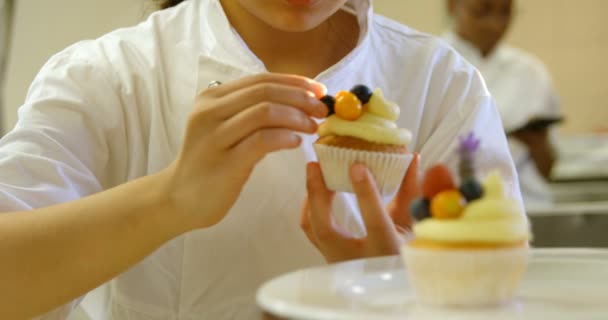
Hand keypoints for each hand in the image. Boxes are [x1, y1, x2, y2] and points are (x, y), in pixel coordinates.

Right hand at [163, 74, 326, 230]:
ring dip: (296, 116)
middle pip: (265, 92)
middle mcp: (210, 111)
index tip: (318, 90)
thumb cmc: (210, 163)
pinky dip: (285, 137)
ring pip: (265, 112)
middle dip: (300, 97)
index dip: (294, 82)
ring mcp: (215, 136)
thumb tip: (296, 102)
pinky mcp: (224, 162)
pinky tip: (297, 142)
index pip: (260, 79)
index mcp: (212, 98)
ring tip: (313, 127)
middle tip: (322, 110)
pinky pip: (261, 141)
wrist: (179, 199)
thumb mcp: (226, 129)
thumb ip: (250, 113)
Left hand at [301, 154, 419, 262]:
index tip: (357, 167)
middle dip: (318, 193)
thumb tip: (411, 158)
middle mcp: (357, 259)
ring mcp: (338, 260)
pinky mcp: (327, 255)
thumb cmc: (403, 252)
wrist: (390, 283)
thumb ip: (410, 193)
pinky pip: (310, 230)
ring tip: (314, 172)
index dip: (366, 193)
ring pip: (312, 229)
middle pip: (326, 228)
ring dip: (311, 197)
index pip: (375, 221)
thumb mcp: (411, 225)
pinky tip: (314, 191)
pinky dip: (309, 208)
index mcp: (386, 251)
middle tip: (316, 164)